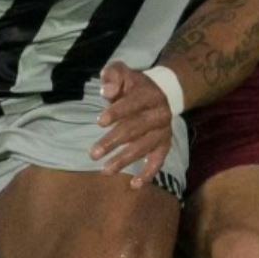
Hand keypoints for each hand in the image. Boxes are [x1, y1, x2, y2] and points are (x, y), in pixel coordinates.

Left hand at [90, 62, 173, 189]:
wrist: (162, 93)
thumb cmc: (133, 85)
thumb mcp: (122, 72)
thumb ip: (113, 76)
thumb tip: (107, 92)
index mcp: (149, 95)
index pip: (132, 104)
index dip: (116, 112)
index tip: (99, 122)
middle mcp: (160, 114)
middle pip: (135, 129)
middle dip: (113, 141)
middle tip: (93, 154)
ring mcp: (163, 132)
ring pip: (143, 147)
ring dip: (124, 160)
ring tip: (105, 170)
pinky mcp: (164, 145)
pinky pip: (158, 161)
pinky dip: (148, 174)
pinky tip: (134, 185)